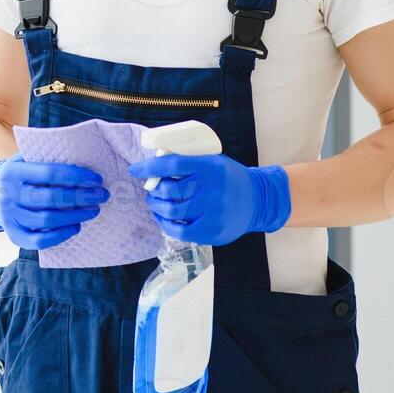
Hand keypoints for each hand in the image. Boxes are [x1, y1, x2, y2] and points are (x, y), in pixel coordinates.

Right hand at [0, 152, 109, 248]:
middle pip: (50, 198)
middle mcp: (8, 195)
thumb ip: (48, 158)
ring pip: (47, 220)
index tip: (96, 179)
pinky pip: (39, 242)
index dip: (76, 176)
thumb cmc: (22, 175)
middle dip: (80, 197)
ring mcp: (10, 217)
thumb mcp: (27, 159)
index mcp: (13, 172)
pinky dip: (60, 236)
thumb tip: (85, 160)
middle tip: (101, 195)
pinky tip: (76, 227)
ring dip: (75, 216)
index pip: (49, 173)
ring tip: (93, 210)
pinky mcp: (14, 235)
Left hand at [127, 152, 290, 245]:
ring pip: (171, 210)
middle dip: (153, 189)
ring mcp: (212, 212)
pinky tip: (164, 218)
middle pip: (169, 190)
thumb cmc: (228, 178)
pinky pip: (179, 230)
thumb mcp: (213, 161)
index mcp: (210, 167)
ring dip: (157, 206)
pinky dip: (166, 224)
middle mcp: (211, 189)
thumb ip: (188, 163)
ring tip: (155, 202)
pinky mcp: (212, 231)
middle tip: (150, 189)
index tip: (135, 169)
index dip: (150, 167)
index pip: (172, 165)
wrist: (258, 200)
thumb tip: (153, 167)